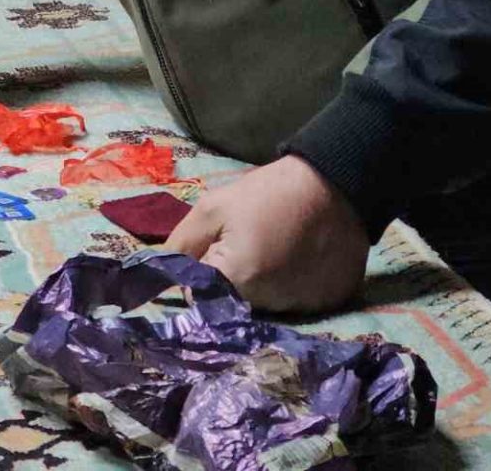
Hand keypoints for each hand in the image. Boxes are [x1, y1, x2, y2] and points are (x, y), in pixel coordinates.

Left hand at [163, 155, 368, 312]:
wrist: (336, 182)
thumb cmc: (268, 192)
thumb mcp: (213, 209)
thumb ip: (180, 247)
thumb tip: (154, 280)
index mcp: (238, 279)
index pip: (201, 298)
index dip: (204, 275)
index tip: (220, 249)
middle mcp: (271, 303)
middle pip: (235, 306)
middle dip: (235, 282)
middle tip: (253, 243)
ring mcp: (304, 306)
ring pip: (268, 307)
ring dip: (266, 286)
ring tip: (280, 248)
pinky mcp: (330, 304)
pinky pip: (300, 304)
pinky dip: (296, 287)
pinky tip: (302, 259)